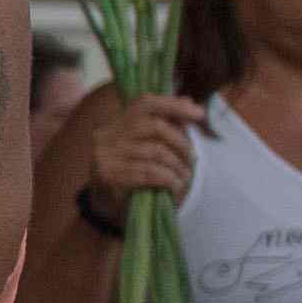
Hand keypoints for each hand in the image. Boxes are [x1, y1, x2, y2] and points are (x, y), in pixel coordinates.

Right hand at [70, 93, 209, 215]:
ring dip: (177, 165)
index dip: (174, 105)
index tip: (200, 114)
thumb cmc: (128, 168)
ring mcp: (106, 154)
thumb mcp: (143, 142)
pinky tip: (175, 185)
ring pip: (155, 151)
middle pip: (154, 126)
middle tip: (193, 157)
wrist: (102, 201)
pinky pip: (148, 172)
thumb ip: (164, 122)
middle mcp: (107, 134)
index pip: (146, 103)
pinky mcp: (109, 175)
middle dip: (181, 141)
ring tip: (185, 176)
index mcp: (116, 121)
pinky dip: (168, 178)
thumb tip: (189, 100)